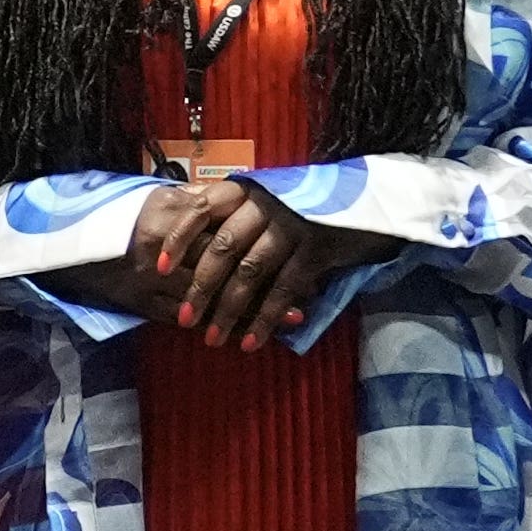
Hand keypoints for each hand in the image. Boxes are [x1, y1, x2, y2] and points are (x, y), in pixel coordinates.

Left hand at [94, 175, 391, 347]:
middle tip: (184, 320)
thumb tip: (187, 225)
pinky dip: (265, 318)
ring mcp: (292, 224)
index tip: (162, 268)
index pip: (201, 208)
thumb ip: (233, 209)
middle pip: (222, 248)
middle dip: (201, 288)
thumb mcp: (268, 195)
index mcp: (247, 189)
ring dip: (229, 309)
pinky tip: (251, 341)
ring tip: (214, 339)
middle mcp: (266, 204)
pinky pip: (284, 288)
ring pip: (250, 272)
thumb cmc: (307, 201)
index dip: (179, 238)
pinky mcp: (316, 247)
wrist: (369, 198)